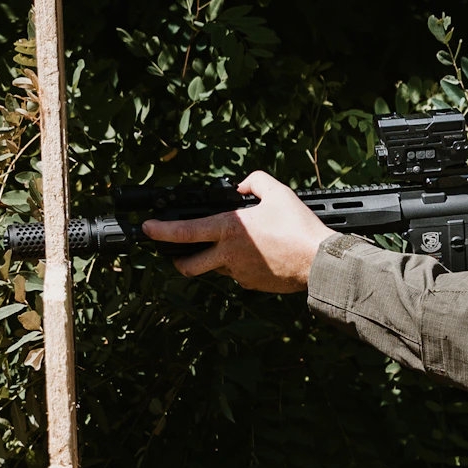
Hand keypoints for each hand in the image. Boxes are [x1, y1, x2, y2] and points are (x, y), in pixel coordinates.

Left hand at [144, 167, 333, 293]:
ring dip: (215, 260)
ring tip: (233, 247)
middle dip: (177, 261)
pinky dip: (239, 266)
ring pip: (216, 269)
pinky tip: (256, 257)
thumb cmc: (299, 227)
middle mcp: (228, 255)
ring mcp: (239, 273)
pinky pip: (237, 275)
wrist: (319, 261)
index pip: (185, 231)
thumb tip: (242, 186)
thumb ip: (254, 181)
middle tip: (175, 254)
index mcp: (230, 230)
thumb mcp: (277, 192)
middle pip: (189, 266)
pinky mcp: (252, 285)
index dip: (161, 230)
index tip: (147, 228)